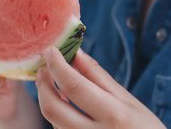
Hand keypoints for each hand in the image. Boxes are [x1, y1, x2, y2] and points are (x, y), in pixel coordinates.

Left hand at [36, 47, 165, 128]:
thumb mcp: (128, 100)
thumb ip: (98, 76)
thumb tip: (76, 52)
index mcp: (113, 115)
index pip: (74, 86)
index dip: (57, 65)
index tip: (50, 50)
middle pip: (53, 107)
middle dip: (42, 84)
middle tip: (44, 67)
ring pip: (53, 120)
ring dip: (48, 98)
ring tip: (53, 82)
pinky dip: (56, 113)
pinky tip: (63, 103)